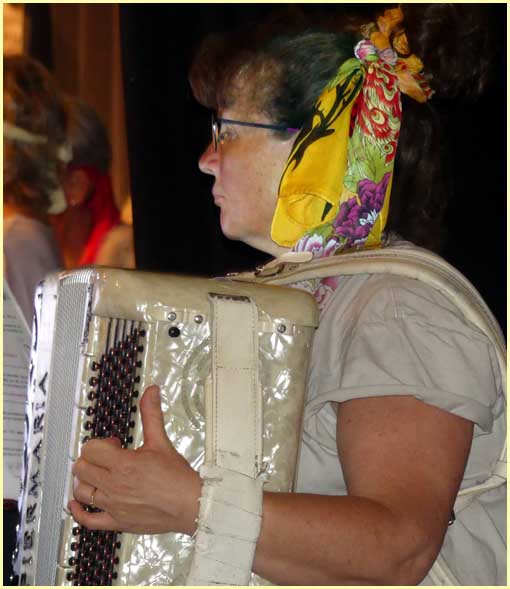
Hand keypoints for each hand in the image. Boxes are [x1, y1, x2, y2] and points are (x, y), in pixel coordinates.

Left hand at [69, 385, 200, 534]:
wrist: (190, 504)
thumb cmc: (177, 477)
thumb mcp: (161, 441)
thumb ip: (151, 414)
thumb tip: (151, 392)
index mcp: (123, 464)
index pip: (91, 449)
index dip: (100, 443)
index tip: (113, 444)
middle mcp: (114, 485)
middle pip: (81, 468)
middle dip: (91, 459)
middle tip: (107, 458)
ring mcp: (113, 505)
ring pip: (81, 492)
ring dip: (85, 481)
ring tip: (97, 476)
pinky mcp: (116, 521)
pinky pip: (88, 520)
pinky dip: (78, 511)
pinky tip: (77, 503)